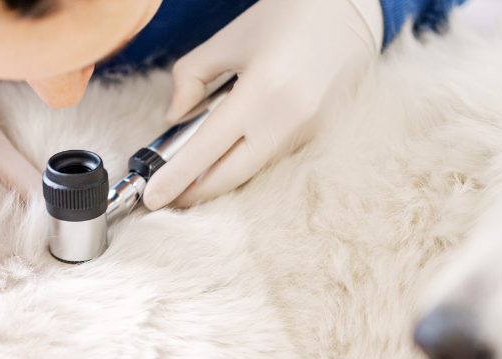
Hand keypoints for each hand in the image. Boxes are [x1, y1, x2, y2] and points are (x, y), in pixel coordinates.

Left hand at [142, 0, 382, 209]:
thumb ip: (190, 77)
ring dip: (221, 176)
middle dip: (196, 192)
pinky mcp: (316, 135)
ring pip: (252, 169)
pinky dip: (246, 159)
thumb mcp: (228, 39)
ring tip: (193, 173)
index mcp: (262, 91)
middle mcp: (287, 119)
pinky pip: (272, 157)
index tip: (154, 197)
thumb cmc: (286, 16)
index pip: (208, 148)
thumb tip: (174, 117)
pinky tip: (230, 153)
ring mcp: (306, 132)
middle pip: (231, 175)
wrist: (347, 13)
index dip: (177, 177)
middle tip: (168, 196)